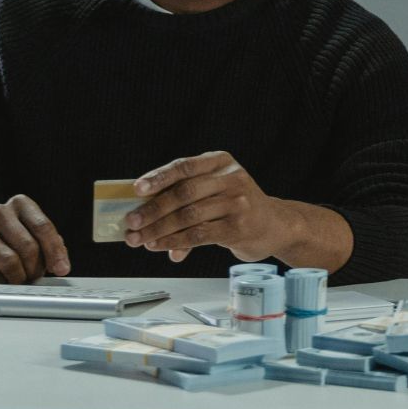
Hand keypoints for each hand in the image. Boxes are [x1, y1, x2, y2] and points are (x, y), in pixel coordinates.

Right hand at [0, 194, 69, 282]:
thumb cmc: (14, 242)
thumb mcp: (36, 237)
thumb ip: (54, 246)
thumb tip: (61, 266)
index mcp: (20, 203)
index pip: (43, 226)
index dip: (55, 251)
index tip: (62, 270)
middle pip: (28, 246)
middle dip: (36, 268)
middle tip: (36, 276)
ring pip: (10, 262)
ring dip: (20, 278)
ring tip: (21, 279)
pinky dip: (2, 284)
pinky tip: (3, 280)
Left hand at [124, 151, 290, 263]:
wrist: (275, 224)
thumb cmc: (236, 207)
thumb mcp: (216, 191)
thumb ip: (185, 199)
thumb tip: (145, 219)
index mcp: (221, 162)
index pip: (184, 167)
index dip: (158, 177)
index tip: (136, 189)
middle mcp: (231, 178)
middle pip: (184, 193)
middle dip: (153, 210)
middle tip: (132, 223)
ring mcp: (238, 202)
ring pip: (188, 216)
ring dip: (159, 230)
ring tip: (140, 239)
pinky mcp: (239, 227)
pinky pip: (199, 234)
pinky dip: (175, 241)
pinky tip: (160, 246)